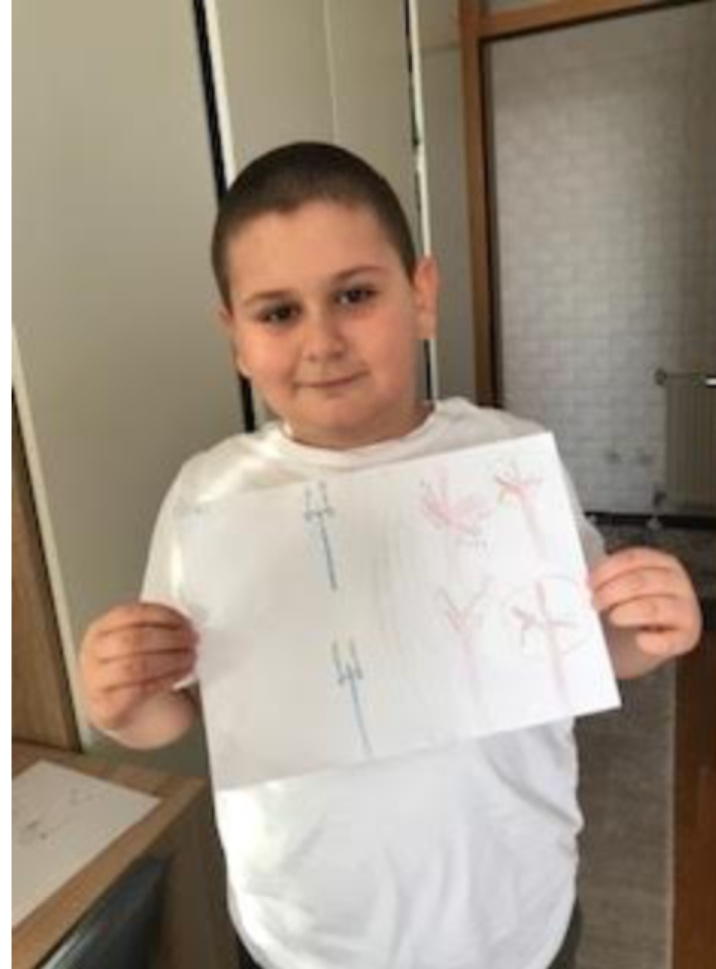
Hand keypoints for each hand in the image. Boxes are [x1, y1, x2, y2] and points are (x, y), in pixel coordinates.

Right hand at [80, 602, 197, 734]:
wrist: (124, 709)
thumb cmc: (135, 670)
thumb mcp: (138, 642)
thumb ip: (155, 627)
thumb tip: (185, 621)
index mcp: (101, 629)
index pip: (130, 614)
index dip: (162, 616)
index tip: (184, 621)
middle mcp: (93, 653)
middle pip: (132, 639)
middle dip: (169, 638)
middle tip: (191, 640)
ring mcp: (96, 681)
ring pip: (135, 666)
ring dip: (170, 660)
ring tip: (188, 658)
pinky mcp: (106, 707)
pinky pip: (139, 691)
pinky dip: (165, 680)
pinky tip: (179, 675)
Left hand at [590, 546, 701, 661]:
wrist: (639, 643)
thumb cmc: (629, 608)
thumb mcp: (621, 589)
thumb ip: (608, 581)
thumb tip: (586, 582)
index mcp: (662, 564)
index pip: (633, 559)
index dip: (607, 570)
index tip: (590, 583)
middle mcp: (677, 583)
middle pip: (642, 581)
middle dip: (611, 592)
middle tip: (595, 602)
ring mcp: (685, 610)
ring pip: (654, 607)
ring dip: (627, 612)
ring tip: (613, 618)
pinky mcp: (686, 638)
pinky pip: (668, 640)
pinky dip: (651, 641)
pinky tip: (639, 640)